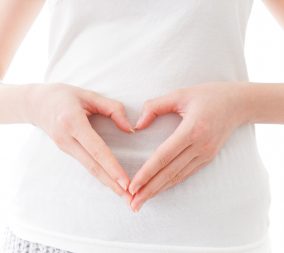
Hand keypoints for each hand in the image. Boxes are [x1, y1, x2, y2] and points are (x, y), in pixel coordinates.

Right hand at [27, 82, 133, 202]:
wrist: (36, 103)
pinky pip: (86, 164)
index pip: (96, 149)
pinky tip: (110, 181)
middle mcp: (67, 139)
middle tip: (129, 199)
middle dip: (112, 184)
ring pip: (89, 168)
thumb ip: (112, 109)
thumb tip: (130, 129)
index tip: (125, 182)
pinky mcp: (66, 150)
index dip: (111, 167)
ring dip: (107, 182)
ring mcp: (64, 147)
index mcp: (72, 123)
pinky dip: (100, 175)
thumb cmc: (64, 96)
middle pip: (93, 166)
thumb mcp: (89, 95)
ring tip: (123, 195)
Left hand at [128, 81, 249, 211]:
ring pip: (178, 177)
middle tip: (133, 205)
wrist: (238, 104)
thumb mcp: (180, 94)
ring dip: (159, 190)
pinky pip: (186, 173)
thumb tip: (137, 125)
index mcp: (192, 130)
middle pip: (170, 173)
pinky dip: (172, 183)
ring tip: (143, 201)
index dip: (147, 173)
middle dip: (150, 190)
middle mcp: (200, 146)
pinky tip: (160, 189)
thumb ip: (155, 107)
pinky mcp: (208, 157)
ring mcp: (206, 154)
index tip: (132, 186)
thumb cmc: (208, 96)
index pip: (163, 157)